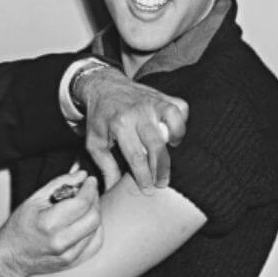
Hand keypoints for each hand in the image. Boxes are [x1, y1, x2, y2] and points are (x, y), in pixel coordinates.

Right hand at [0, 172, 102, 276]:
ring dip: (93, 213)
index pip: (82, 204)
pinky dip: (94, 229)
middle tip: (88, 191)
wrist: (10, 258)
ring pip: (97, 229)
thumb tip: (82, 175)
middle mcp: (61, 243)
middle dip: (94, 200)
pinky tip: (82, 222)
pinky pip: (96, 242)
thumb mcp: (34, 199)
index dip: (90, 188)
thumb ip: (60, 183)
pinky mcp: (74, 262)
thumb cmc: (19, 227)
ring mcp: (69, 256)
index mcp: (48, 225)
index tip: (90, 180)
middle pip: (94, 218)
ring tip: (81, 207)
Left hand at [77, 67, 188, 190]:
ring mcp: (153, 102)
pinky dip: (181, 121)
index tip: (147, 189)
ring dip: (175, 140)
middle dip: (161, 168)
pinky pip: (181, 108)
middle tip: (162, 182)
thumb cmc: (100, 118)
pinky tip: (173, 132)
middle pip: (156, 145)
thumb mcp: (95, 142)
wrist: (103, 86)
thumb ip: (105, 166)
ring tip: (170, 151)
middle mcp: (138, 113)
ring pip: (174, 123)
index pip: (136, 156)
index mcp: (119, 125)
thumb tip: (113, 190)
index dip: (144, 176)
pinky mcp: (163, 96)